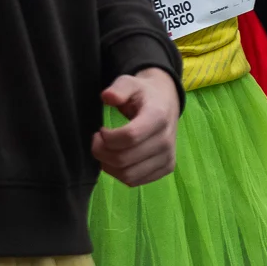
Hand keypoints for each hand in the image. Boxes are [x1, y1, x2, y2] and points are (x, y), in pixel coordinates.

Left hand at [94, 67, 178, 186]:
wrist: (166, 102)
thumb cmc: (143, 94)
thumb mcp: (130, 83)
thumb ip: (119, 88)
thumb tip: (107, 97)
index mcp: (158, 117)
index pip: (129, 137)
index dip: (107, 138)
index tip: (101, 130)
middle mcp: (166, 139)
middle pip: (124, 159)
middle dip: (102, 152)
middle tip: (98, 141)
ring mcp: (168, 156)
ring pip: (128, 175)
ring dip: (108, 166)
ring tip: (107, 151)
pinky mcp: (167, 167)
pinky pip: (135, 181)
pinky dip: (120, 174)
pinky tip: (118, 159)